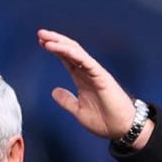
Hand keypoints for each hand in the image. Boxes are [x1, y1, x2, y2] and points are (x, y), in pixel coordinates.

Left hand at [38, 29, 153, 149]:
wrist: (120, 129)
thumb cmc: (104, 120)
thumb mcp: (78, 110)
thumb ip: (66, 100)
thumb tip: (54, 91)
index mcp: (82, 79)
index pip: (67, 59)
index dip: (55, 50)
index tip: (42, 42)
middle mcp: (88, 72)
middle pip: (70, 51)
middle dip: (55, 41)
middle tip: (40, 33)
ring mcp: (95, 73)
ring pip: (76, 53)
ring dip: (61, 44)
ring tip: (46, 38)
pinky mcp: (101, 76)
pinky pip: (85, 61)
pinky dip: (72, 54)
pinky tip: (60, 48)